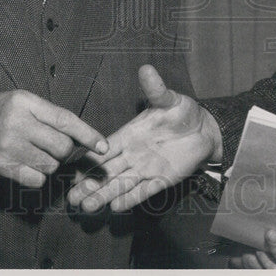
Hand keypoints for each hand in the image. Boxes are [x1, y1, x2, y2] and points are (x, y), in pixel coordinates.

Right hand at [0, 90, 107, 187]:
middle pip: (61, 147)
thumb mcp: (18, 100)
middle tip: (54, 147)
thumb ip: (46, 114)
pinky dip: (37, 176)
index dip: (88, 134)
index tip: (103, 146)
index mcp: (25, 101)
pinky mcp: (0, 165)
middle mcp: (18, 122)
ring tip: (34, 153)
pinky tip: (26, 166)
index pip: (65, 119)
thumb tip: (79, 136)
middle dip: (65, 151)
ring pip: (50, 165)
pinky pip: (35, 179)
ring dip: (50, 164)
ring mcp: (8, 145)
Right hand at [67, 65, 221, 212]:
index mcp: (129, 134)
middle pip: (106, 172)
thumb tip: (146, 68)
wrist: (205, 130)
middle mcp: (133, 154)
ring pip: (120, 184)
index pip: (104, 148)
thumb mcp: (169, 99)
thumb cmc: (183, 112)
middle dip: (89, 184)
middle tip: (71, 199)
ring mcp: (146, 168)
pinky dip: (130, 199)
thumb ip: (156, 89)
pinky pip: (143, 191)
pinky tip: (116, 208)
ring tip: (88, 208)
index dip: (88, 159)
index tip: (70, 170)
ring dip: (104, 195)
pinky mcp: (162, 179)